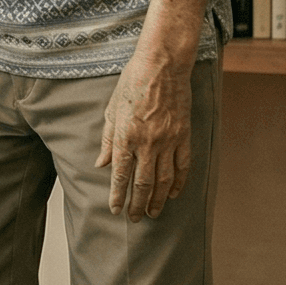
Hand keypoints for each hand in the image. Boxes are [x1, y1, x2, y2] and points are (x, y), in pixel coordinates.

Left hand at [96, 50, 193, 219]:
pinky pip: (183, 166)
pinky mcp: (184, 136)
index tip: (115, 209)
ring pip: (164, 180)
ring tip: (153, 213)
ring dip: (159, 200)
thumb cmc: (132, 82)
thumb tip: (101, 163)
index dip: (118, 195)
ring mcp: (168, 141)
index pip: (121, 174)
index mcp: (125, 135)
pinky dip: (179, 183)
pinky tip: (175, 194)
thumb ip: (108, 139)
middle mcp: (147, 143)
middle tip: (134, 218)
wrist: (162, 66)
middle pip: (143, 183)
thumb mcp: (112, 108)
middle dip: (137, 204)